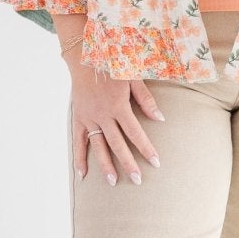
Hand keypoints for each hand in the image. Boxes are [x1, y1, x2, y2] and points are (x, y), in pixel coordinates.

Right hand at [69, 54, 165, 186]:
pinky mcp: (78, 118)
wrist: (84, 55)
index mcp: (118, 105)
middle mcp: (103, 114)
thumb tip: (160, 119)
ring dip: (105, 165)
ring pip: (98, 146)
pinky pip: (78, 141)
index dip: (146, 148)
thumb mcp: (132, 77)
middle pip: (117, 144)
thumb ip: (145, 100)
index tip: (156, 163)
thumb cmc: (112, 64)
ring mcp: (89, 118)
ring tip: (113, 182)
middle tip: (137, 180)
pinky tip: (82, 174)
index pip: (135, 132)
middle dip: (128, 163)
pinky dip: (79, 158)